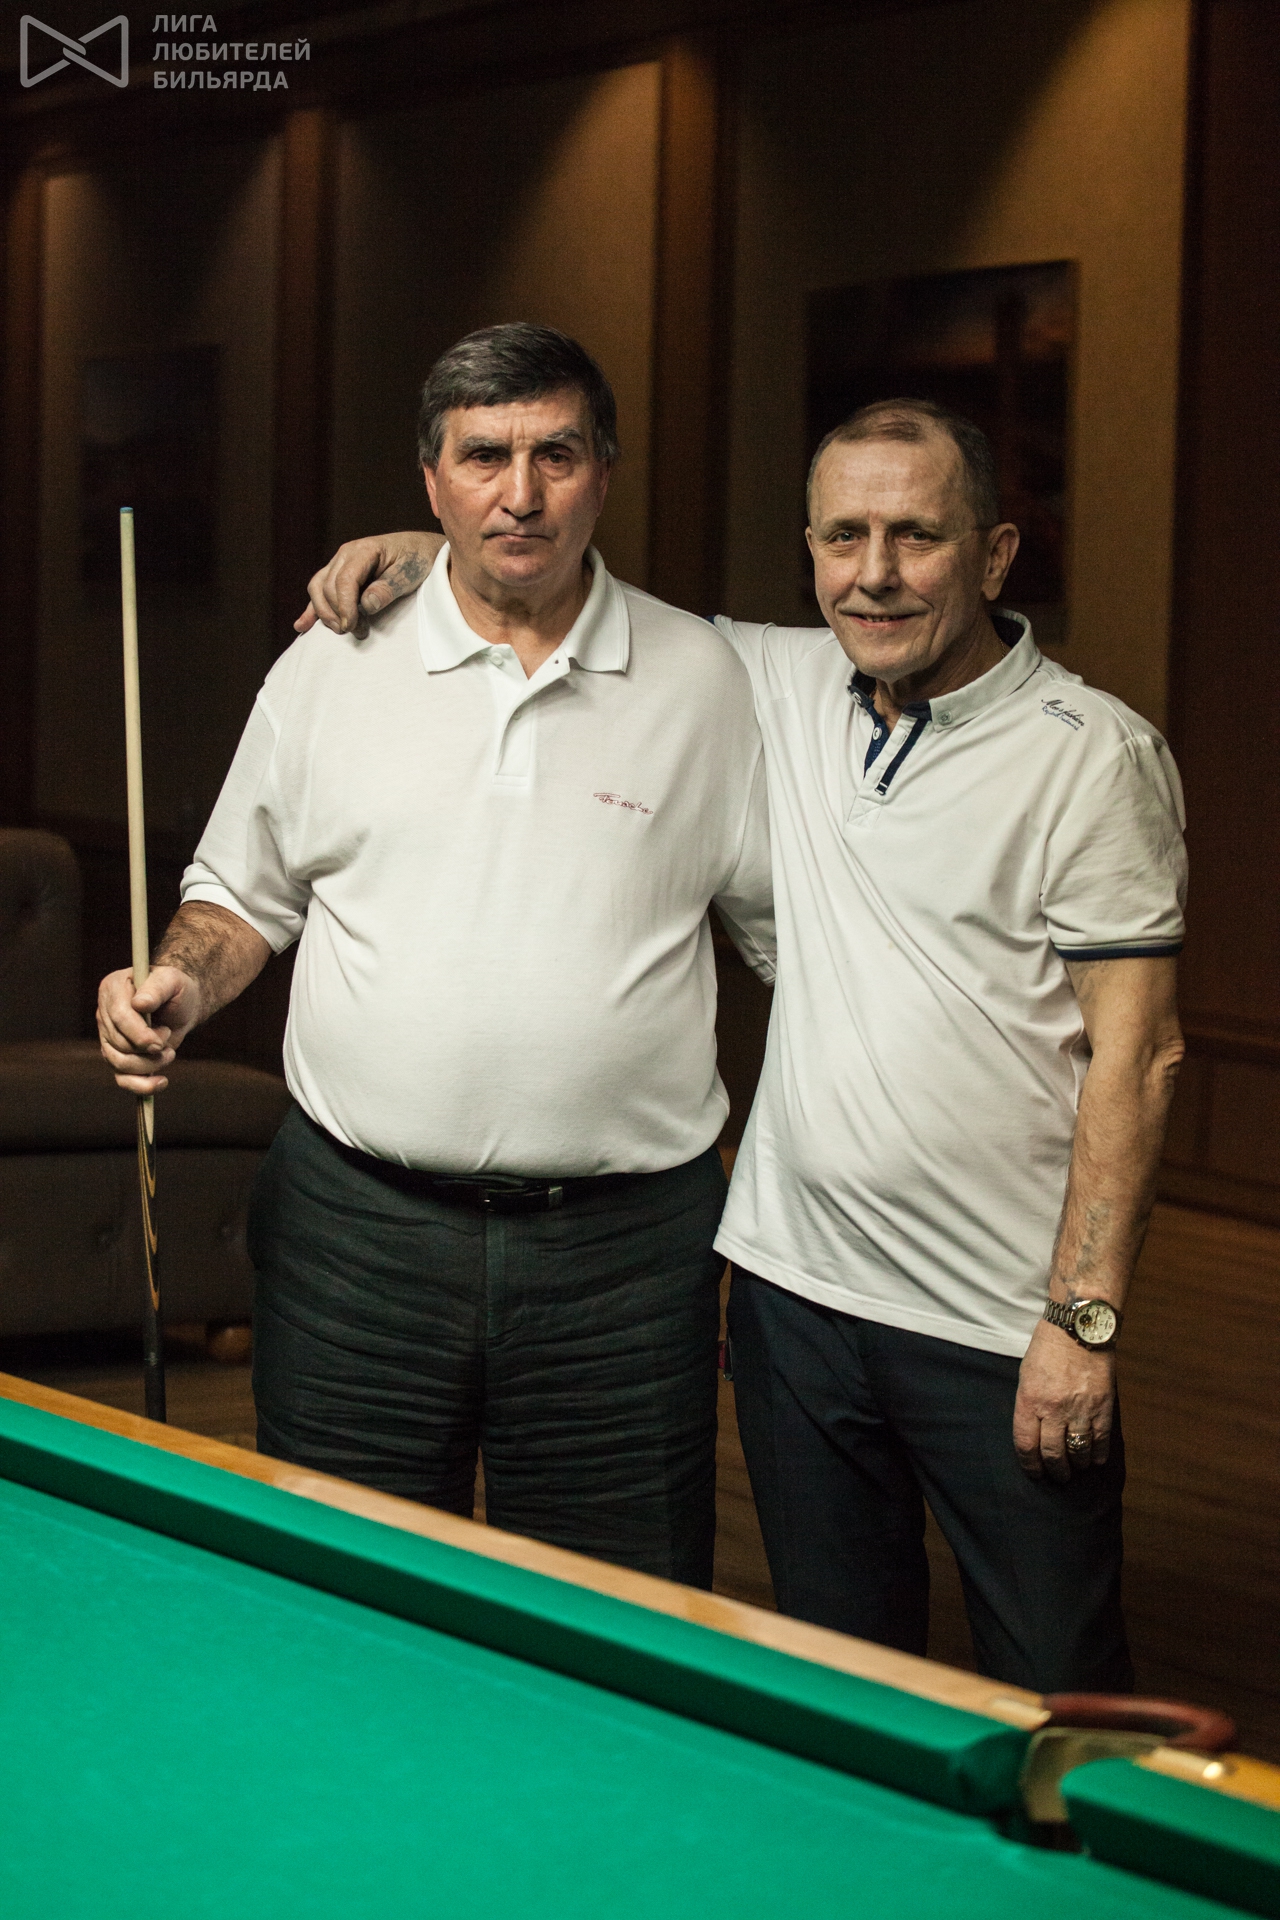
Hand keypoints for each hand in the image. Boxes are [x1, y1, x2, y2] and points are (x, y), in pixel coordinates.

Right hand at [96, 965, 202, 1093]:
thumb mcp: (172, 981)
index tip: (162, 1039)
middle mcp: (104, 1015)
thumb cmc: (176, 989)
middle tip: (167, 1036)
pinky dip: (141, 1086)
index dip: (139, 1034)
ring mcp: (108, 1038)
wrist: (182, 1006)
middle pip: (118, 1044)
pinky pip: (122, 1079)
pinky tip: (161, 1082)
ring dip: (149, 1064)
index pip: (118, 1018)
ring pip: (120, 1063)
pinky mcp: (118, 1057)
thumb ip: (156, 989)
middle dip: (148, 1048)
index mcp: (112, 989)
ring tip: (169, 1052)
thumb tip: (140, 1004)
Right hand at [294, 532, 443, 638]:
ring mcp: (339, 565)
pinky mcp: (338, 577)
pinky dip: (311, 610)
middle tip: (359, 632)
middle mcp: (345, 555)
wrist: (421, 550)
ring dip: (325, 614)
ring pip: (317, 589)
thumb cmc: (417, 560)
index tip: (352, 626)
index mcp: (363, 550)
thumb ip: (388, 588)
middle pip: (327, 586)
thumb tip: (366, 605)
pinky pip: (318, 592)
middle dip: (338, 613)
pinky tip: (302, 626)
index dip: (345, 605)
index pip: (344, 580)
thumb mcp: (409, 573)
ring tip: (342, 631)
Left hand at [1012, 1318, 1114, 1482]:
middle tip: (1057, 1476)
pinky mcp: (1103, 1405)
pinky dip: (1098, 1454)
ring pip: (1078, 1451)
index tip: (1034, 1472)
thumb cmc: (1048, 1348)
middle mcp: (1054, 1408)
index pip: (1026, 1445)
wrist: (1079, 1326)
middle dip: (1055, 1471)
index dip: (1030, 1465)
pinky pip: (1101, 1439)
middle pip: (1053, 1454)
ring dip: (1077, 1465)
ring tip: (1076, 1469)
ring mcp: (1080, 1408)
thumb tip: (1034, 1433)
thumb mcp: (1026, 1375)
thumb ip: (1029, 1405)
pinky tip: (1095, 1460)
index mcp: (1030, 1400)